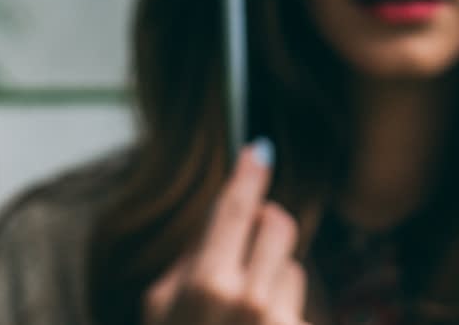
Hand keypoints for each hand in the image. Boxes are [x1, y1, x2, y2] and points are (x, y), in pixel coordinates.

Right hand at [144, 140, 306, 324]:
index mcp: (206, 284)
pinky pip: (300, 305)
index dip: (249, 175)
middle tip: (247, 239)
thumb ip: (188, 255)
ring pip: (291, 266)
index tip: (259, 150)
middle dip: (265, 222)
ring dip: (272, 279)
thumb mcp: (159, 303)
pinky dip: (281, 314)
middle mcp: (249, 299)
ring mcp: (280, 321)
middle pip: (278, 224)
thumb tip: (219, 217)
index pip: (235, 210)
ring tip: (245, 316)